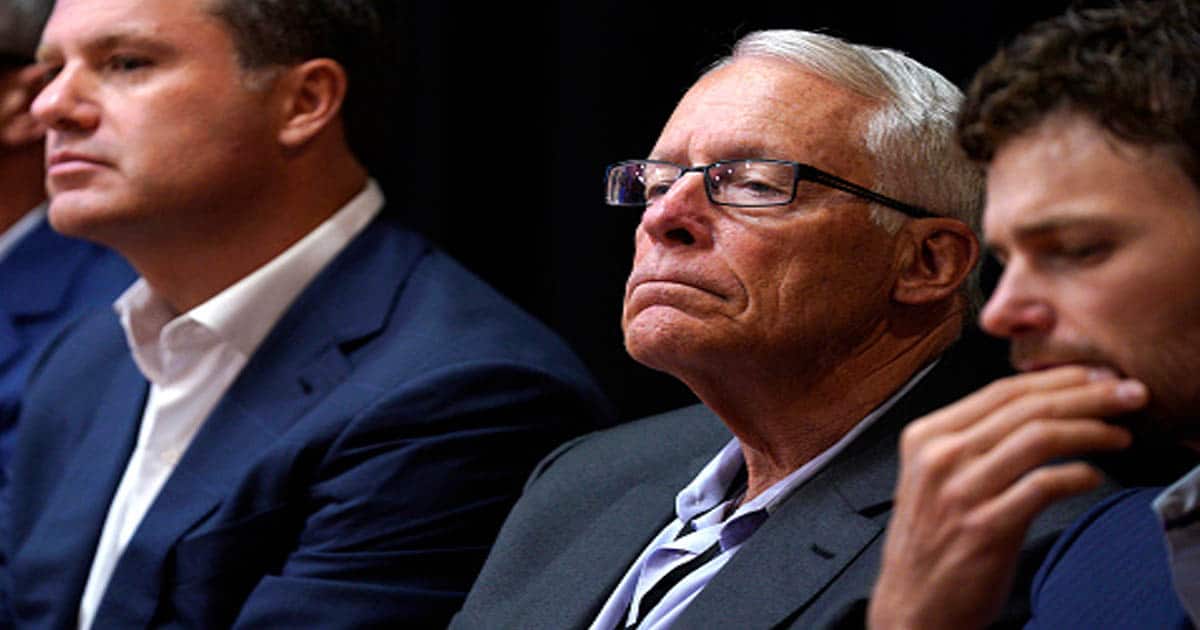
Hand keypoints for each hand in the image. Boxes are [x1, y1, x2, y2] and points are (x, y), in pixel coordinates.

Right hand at [868, 366, 1144, 629]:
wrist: (913, 605)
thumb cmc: (930, 543)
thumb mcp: (932, 477)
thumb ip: (969, 442)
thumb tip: (1035, 407)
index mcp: (925, 436)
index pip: (1001, 391)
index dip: (1057, 380)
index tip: (1095, 377)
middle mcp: (940, 457)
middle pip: (1026, 408)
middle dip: (1087, 396)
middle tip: (1126, 394)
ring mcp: (962, 492)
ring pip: (1039, 439)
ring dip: (1091, 431)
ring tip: (1120, 435)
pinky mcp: (986, 527)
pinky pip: (1044, 486)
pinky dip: (1077, 476)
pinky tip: (1093, 477)